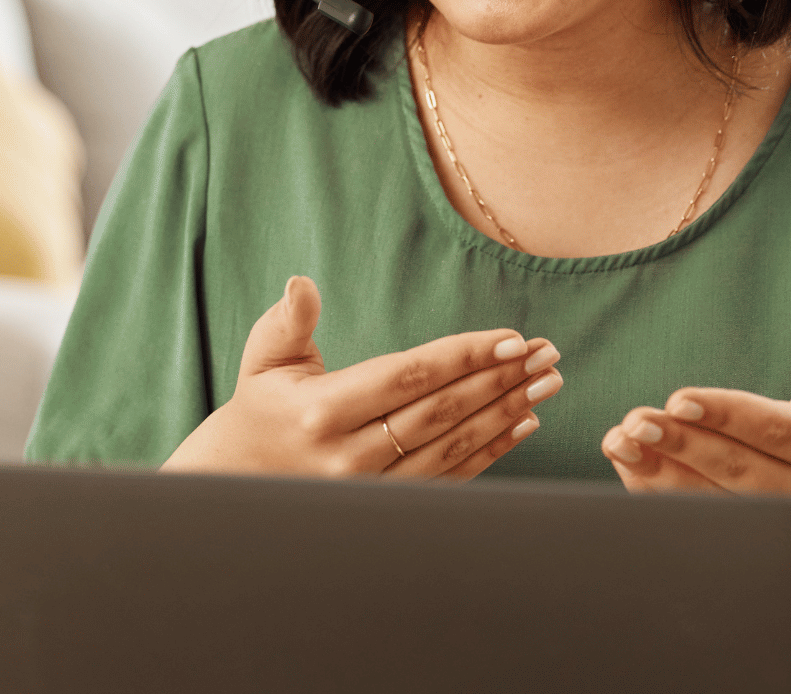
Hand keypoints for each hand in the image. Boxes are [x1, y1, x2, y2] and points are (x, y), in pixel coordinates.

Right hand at [163, 276, 563, 479]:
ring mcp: (372, 487)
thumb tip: (301, 284)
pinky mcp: (389, 506)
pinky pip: (451, 477)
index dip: (466, 355)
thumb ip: (288, 321)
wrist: (242, 480)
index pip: (410, 376)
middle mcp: (351, 454)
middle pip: (442, 411)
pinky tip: (523, 423)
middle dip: (501, 379)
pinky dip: (492, 451)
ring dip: (507, 412)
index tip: (513, 337)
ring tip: (546, 383)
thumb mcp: (264, 358)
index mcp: (323, 409)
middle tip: (548, 355)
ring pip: (454, 446)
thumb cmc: (264, 404)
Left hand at [600, 292, 790, 533]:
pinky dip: (656, 493)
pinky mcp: (745, 539)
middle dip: (683, 445)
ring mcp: (774, 525)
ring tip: (619, 441)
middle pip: (737, 470)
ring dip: (659, 474)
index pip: (775, 430)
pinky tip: (626, 463)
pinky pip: (697, 519)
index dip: (726, 415)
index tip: (679, 398)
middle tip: (638, 422)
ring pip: (712, 502)